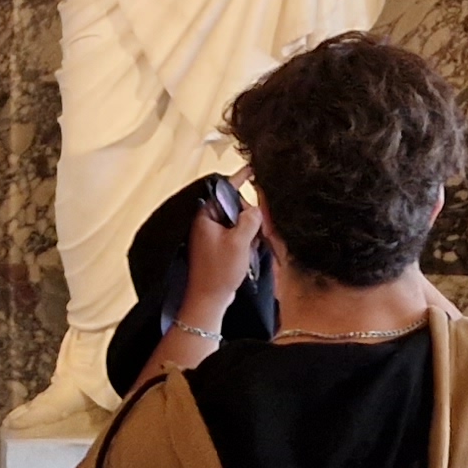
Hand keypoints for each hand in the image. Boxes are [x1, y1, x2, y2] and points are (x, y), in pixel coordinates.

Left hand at [179, 180, 265, 329]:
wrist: (209, 299)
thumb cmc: (219, 271)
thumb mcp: (240, 241)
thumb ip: (250, 219)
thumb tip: (257, 208)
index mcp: (206, 215)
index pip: (225, 189)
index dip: (240, 178)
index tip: (253, 168)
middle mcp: (207, 222)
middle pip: (236, 206)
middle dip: (250, 214)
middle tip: (260, 228)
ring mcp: (213, 235)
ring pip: (239, 222)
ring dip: (250, 230)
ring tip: (253, 245)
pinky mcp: (219, 246)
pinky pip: (237, 235)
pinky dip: (246, 240)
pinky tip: (249, 252)